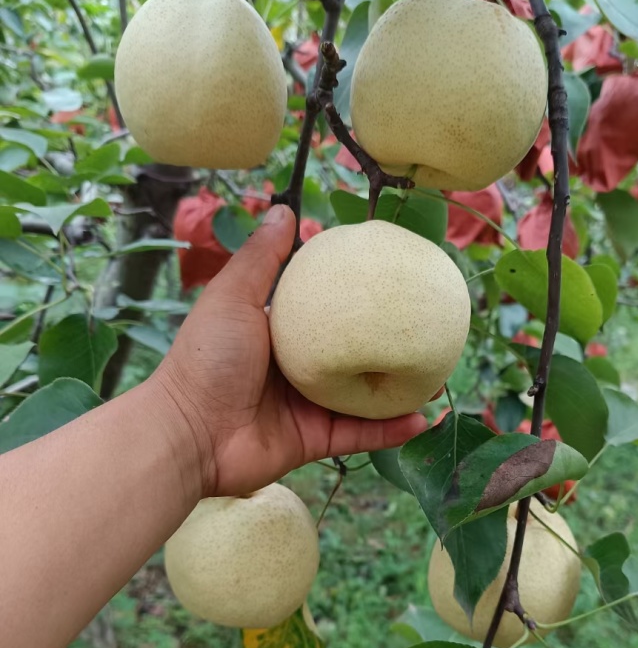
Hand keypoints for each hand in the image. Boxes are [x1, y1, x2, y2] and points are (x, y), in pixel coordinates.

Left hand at [154, 205, 427, 496]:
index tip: (392, 284)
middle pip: (354, 355)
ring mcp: (308, 406)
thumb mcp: (233, 296)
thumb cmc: (206, 359)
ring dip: (401, 390)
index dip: (358, 299)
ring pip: (365, 397)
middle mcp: (298, 369)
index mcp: (280, 333)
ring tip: (437, 378)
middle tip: (427, 331)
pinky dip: (391, 430)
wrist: (189, 432)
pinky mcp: (315, 440)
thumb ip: (262, 258)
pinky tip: (422, 419)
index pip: (326, 311)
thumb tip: (285, 207)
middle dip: (390, 346)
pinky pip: (360, 435)